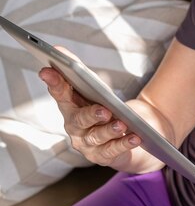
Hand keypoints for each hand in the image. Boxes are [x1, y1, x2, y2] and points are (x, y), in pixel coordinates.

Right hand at [39, 48, 143, 170]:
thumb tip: (57, 49)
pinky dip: (124, 143)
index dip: (54, 82)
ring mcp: (87, 144)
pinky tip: (135, 137)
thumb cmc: (106, 106)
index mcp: (70, 106)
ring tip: (122, 124)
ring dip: (110, 130)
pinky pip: (113, 150)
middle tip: (104, 110)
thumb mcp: (95, 88)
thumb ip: (77, 70)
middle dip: (91, 114)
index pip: (59, 93)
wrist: (129, 132)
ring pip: (97, 136)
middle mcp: (74, 127)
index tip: (48, 70)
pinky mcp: (102, 156)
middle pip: (79, 120)